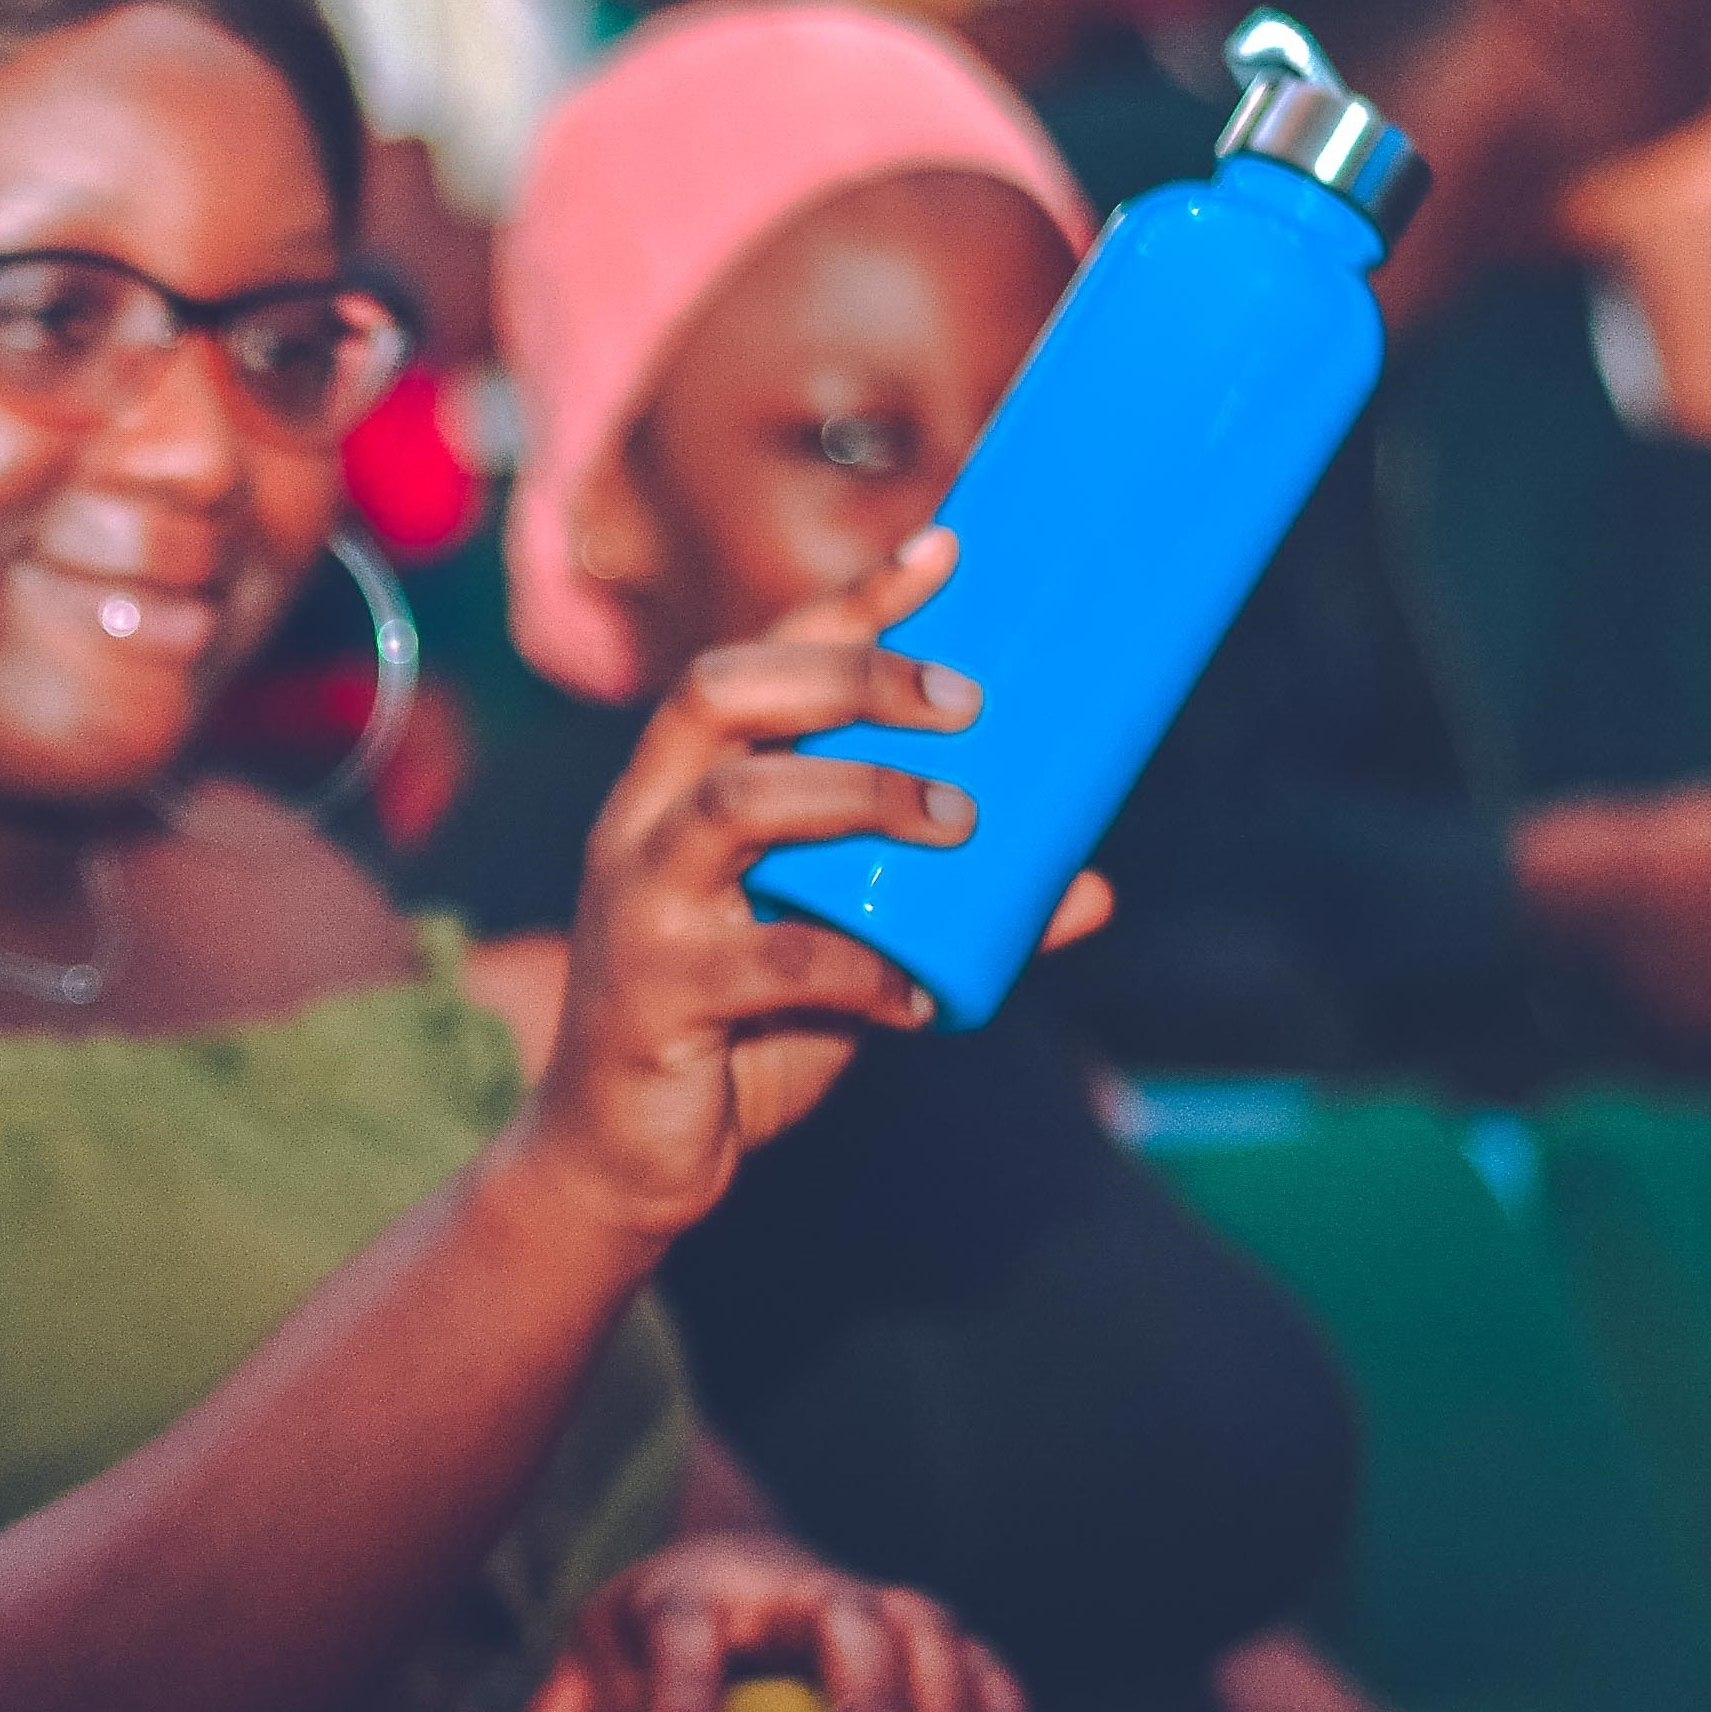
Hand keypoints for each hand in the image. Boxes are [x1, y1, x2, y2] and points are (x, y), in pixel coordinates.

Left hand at [473, 1531, 1037, 1711]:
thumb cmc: (656, 1636)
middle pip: (843, 1619)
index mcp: (691, 1591)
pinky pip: (983, 1664)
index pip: (683, 1631)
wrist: (727, 1570)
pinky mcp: (928, 1638)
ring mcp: (871, 1604)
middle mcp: (791, 1585)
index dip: (685, 1696)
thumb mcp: (595, 1669)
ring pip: (927, 1634)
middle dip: (865, 1707)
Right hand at [518, 530, 1111, 1234]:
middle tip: (967, 700)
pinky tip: (921, 993)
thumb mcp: (850, 954)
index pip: (760, 658)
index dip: (849, 603)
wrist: (622, 1161)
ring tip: (959, 821)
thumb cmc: (737, 1033)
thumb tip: (1088, 882)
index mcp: (684, 787)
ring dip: (858, 796)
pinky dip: (859, 971)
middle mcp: (646, 824)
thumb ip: (948, 910)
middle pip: (721, 694)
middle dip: (849, 675)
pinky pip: (766, 964)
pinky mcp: (651, 997)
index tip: (947, 550)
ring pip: (735, 806)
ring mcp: (639, 907)